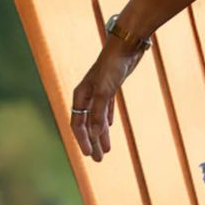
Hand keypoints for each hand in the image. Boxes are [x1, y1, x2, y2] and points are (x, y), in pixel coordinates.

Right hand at [69, 39, 146, 161]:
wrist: (126, 45)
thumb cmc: (113, 66)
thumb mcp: (106, 91)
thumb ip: (99, 113)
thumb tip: (94, 135)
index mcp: (80, 95)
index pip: (78, 123)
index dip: (83, 140)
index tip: (90, 155)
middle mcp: (87, 94)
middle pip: (86, 124)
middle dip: (92, 142)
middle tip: (98, 160)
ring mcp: (99, 91)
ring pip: (97, 118)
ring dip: (101, 134)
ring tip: (106, 150)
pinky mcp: (111, 87)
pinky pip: (105, 108)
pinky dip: (106, 120)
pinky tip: (109, 127)